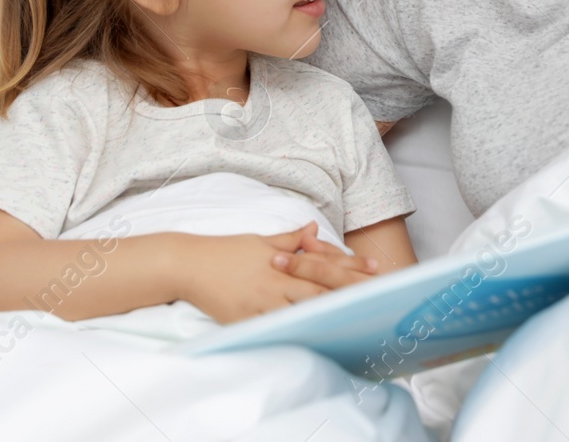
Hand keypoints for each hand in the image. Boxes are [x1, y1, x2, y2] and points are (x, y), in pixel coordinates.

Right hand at [183, 223, 372, 323]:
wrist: (188, 266)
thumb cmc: (224, 251)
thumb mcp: (259, 241)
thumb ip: (290, 239)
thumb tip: (313, 228)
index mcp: (281, 262)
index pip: (322, 266)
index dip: (350, 268)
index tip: (374, 269)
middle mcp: (275, 284)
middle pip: (319, 292)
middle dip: (349, 294)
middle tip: (379, 297)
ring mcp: (261, 305)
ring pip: (302, 313)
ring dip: (330, 317)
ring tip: (359, 321)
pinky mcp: (247, 323)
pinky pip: (276, 330)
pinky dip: (298, 333)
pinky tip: (318, 339)